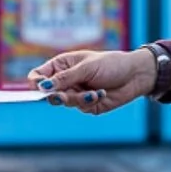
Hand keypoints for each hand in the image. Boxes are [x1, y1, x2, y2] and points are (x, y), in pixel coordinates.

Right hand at [27, 48, 157, 114]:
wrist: (135, 75)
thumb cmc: (111, 64)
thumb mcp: (86, 68)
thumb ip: (64, 78)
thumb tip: (42, 87)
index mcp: (62, 65)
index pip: (39, 75)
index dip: (35, 83)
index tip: (39, 88)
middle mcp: (66, 80)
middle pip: (49, 93)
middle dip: (57, 95)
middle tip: (63, 96)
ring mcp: (76, 93)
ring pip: (64, 102)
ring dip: (77, 98)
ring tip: (92, 92)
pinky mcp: (87, 105)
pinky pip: (80, 107)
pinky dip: (90, 101)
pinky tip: (101, 93)